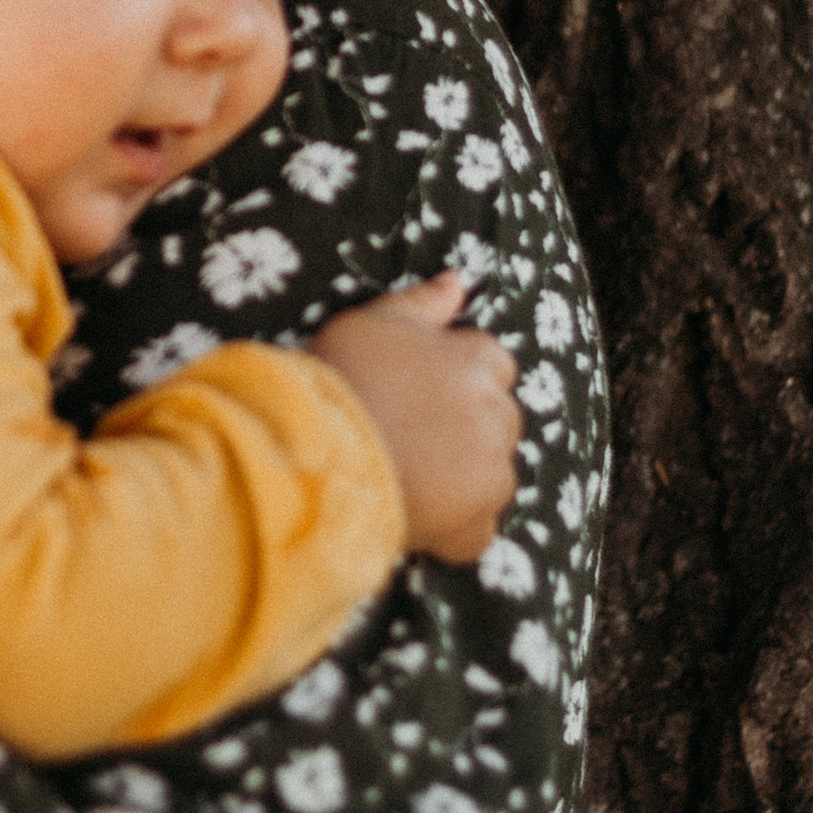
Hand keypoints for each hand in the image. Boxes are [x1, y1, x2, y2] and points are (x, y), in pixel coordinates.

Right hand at [311, 277, 520, 564]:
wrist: (315, 452)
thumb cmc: (339, 379)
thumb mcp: (372, 323)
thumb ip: (422, 303)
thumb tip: (458, 281)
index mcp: (478, 360)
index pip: (491, 363)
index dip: (453, 378)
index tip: (417, 392)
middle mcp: (497, 413)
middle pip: (496, 419)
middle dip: (463, 428)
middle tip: (406, 436)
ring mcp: (491, 471)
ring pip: (490, 474)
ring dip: (460, 478)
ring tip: (405, 478)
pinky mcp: (475, 523)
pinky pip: (476, 531)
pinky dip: (452, 530)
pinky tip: (414, 519)